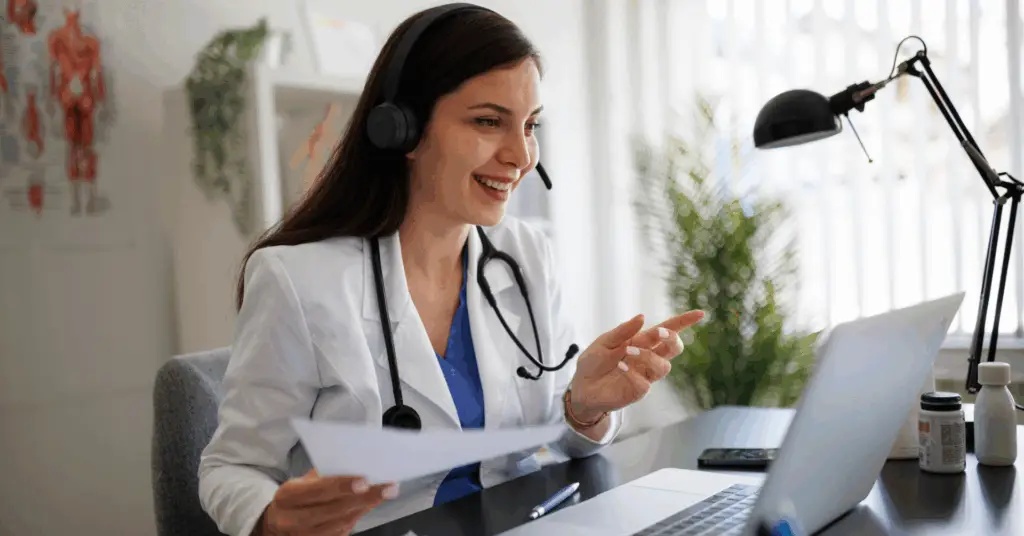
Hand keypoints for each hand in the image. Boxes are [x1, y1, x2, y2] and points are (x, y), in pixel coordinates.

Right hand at [256, 469, 398, 535]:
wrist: (278, 524)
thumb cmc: (297, 495)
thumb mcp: (302, 481)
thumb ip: (324, 474)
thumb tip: (356, 462)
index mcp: (287, 496)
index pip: (317, 490)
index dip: (341, 486)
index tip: (365, 480)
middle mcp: (292, 519)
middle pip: (332, 510)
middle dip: (363, 498)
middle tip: (388, 487)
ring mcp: (304, 535)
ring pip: (340, 523)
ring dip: (365, 507)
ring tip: (385, 493)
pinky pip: (341, 532)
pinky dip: (358, 516)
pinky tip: (371, 504)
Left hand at [568, 311, 704, 421]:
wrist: (581, 386)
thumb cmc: (594, 362)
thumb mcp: (605, 341)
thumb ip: (623, 331)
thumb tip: (643, 317)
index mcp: (643, 342)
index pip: (668, 330)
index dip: (684, 322)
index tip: (700, 314)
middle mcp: (648, 358)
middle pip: (674, 348)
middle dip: (672, 338)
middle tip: (658, 333)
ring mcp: (645, 375)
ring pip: (664, 367)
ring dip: (648, 356)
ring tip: (627, 351)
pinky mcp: (637, 391)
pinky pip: (644, 383)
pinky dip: (632, 372)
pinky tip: (620, 367)